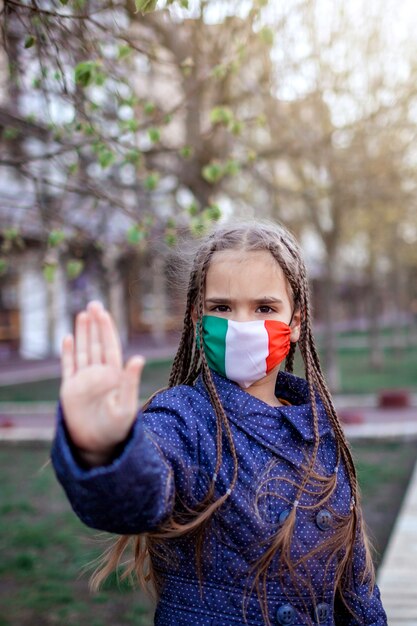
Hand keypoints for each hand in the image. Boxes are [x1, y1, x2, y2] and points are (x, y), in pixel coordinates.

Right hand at [59, 300, 144, 465]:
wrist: (98, 446)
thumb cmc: (117, 428)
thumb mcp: (126, 405)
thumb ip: (130, 381)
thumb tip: (138, 357)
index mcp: (114, 375)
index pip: (110, 347)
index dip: (107, 329)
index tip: (104, 313)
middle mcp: (99, 374)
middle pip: (96, 344)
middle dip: (95, 324)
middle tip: (93, 304)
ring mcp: (84, 380)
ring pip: (83, 351)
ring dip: (82, 333)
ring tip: (82, 314)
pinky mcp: (70, 389)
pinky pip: (68, 366)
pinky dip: (68, 352)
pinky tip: (68, 337)